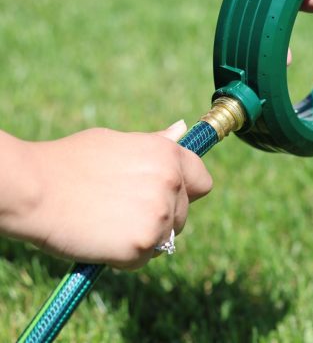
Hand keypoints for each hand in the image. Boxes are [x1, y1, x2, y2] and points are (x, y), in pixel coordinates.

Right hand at [14, 121, 211, 269]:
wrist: (35, 189)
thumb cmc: (72, 160)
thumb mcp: (119, 141)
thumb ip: (156, 142)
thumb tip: (182, 130)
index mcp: (168, 154)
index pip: (202, 180)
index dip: (186, 190)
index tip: (169, 196)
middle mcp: (171, 182)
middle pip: (184, 213)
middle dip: (162, 216)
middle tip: (123, 210)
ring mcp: (160, 214)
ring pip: (167, 237)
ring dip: (145, 236)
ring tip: (109, 222)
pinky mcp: (143, 244)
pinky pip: (145, 257)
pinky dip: (127, 256)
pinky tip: (102, 238)